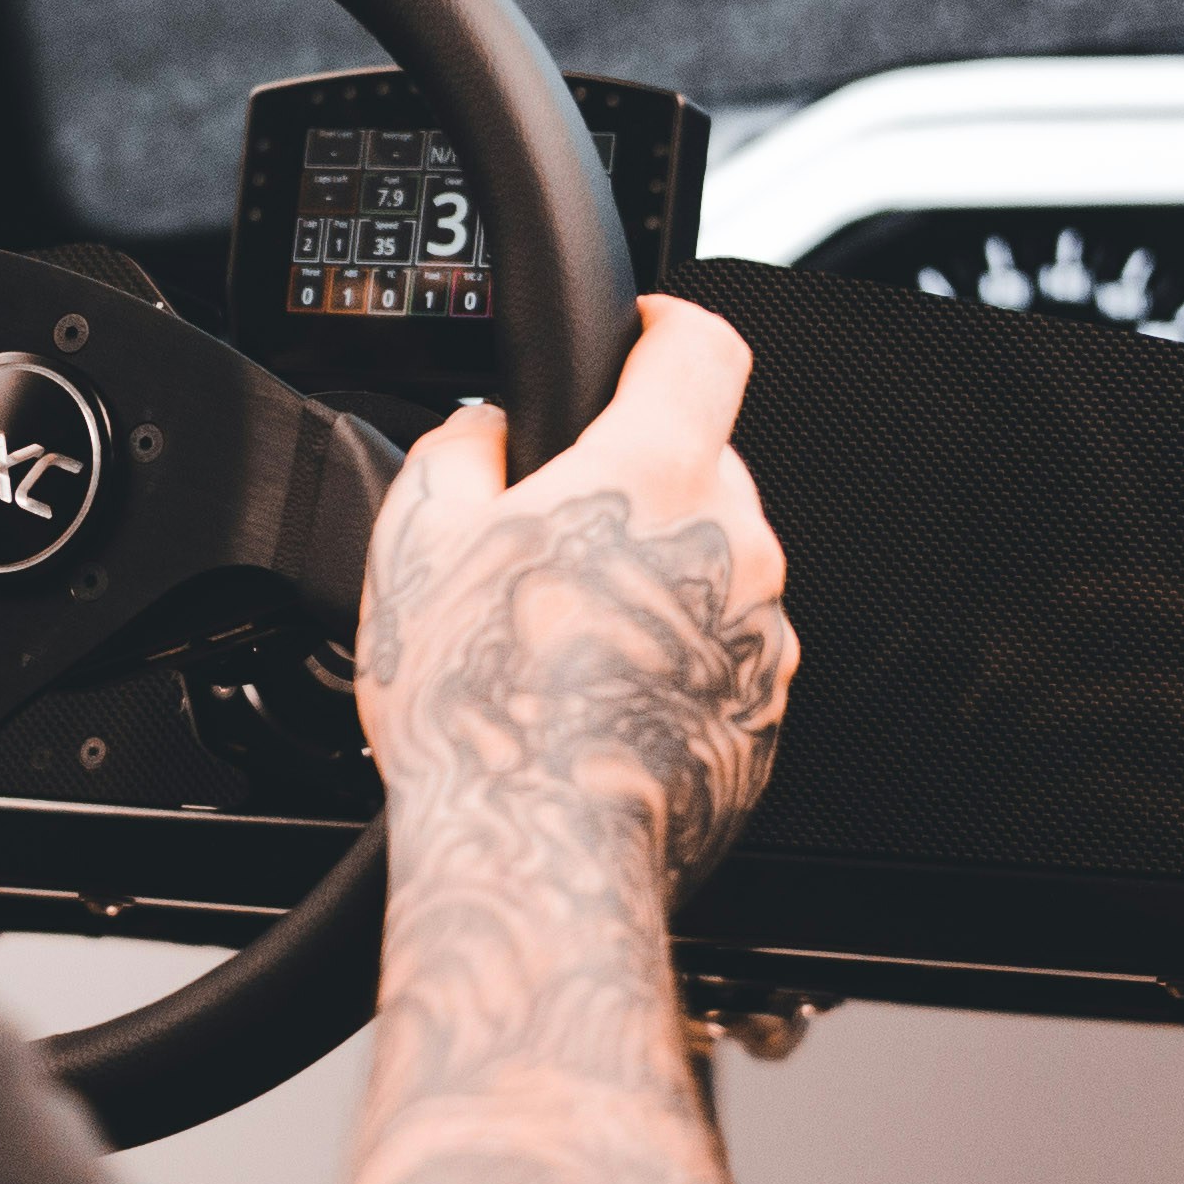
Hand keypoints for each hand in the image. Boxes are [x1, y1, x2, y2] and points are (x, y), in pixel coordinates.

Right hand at [356, 294, 798, 896]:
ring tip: (561, 639)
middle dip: (637, 479)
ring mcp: (764, 637)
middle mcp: (739, 544)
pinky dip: (670, 662)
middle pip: (706, 463)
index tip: (641, 337)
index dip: (666, 326)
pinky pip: (722, 656)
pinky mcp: (766, 718)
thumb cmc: (483, 707)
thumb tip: (482, 433)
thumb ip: (461, 450)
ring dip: (655, 579)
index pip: (704, 345)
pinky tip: (592, 703)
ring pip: (716, 567)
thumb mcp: (417, 538)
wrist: (537, 857)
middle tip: (550, 532)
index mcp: (660, 472)